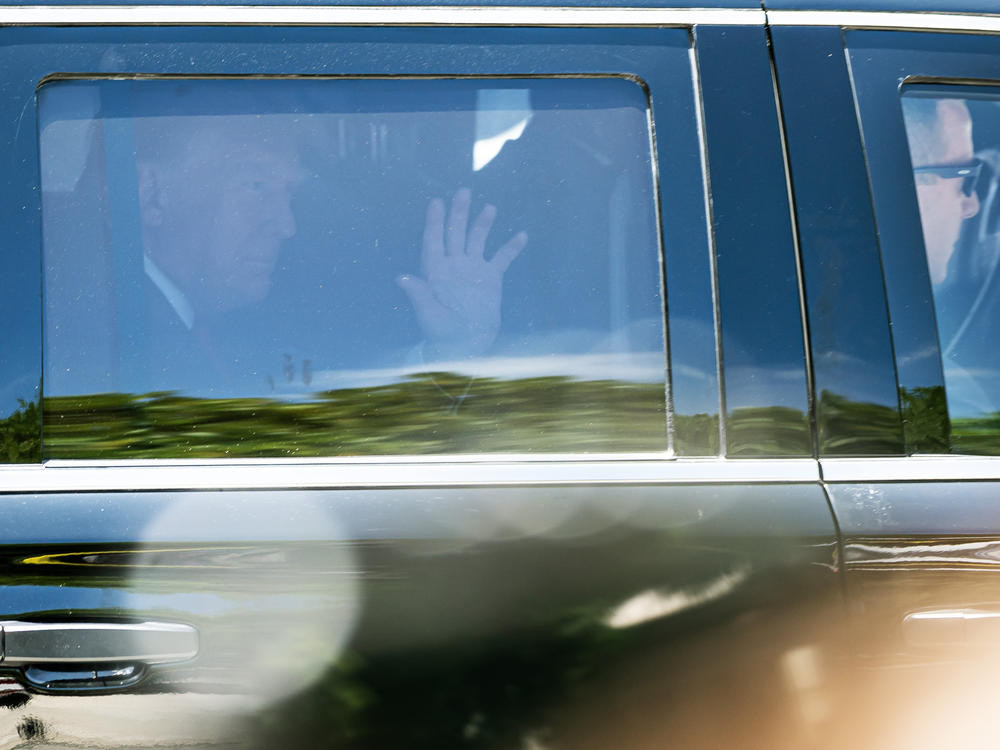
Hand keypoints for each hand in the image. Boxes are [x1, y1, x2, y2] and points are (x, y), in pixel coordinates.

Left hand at [397, 188, 525, 359]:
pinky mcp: (491, 279)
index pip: (434, 240)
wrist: (465, 347)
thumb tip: (401, 278)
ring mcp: (473, 271)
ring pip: (477, 240)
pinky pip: (502, 258)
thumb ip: (419, 294)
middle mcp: (454, 266)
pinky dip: (511, 247)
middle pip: (456, 233)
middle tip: (463, 191)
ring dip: (483, 224)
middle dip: (459, 213)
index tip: (436, 202)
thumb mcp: (429, 315)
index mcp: (436, 271)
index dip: (435, 221)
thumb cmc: (441, 334)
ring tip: (490, 208)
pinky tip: (521, 235)